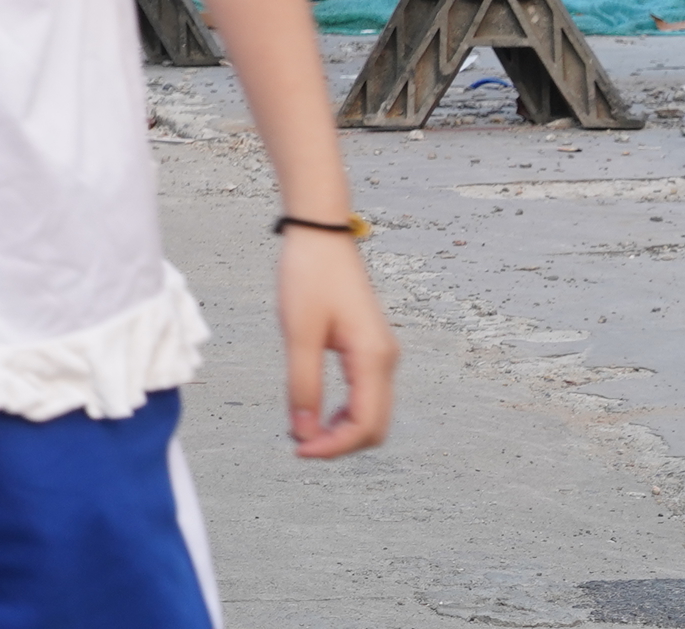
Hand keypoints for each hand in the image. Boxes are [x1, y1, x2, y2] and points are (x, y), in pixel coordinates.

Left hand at [279, 227, 396, 457]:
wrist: (320, 234)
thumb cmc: (308, 276)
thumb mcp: (299, 333)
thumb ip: (303, 385)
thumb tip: (303, 432)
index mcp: (373, 359)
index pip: (364, 425)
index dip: (333, 446)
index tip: (298, 450)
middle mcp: (386, 360)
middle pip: (374, 426)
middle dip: (340, 443)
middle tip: (298, 444)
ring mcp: (381, 353)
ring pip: (372, 412)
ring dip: (342, 429)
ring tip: (303, 429)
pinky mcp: (370, 346)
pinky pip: (366, 393)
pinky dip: (345, 411)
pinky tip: (317, 409)